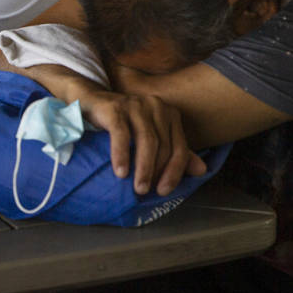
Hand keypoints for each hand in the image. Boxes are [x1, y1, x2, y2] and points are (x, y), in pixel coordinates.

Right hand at [77, 88, 206, 195]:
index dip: (174, 172)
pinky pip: (121, 134)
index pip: (180, 147)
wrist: (91, 101)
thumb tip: (201, 171)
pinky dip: (122, 155)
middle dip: (157, 172)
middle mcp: (157, 106)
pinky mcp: (115, 108)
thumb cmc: (122, 122)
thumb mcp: (150, 136)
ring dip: (143, 168)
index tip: (163, 191)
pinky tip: (120, 172)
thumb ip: (174, 152)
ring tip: (137, 187)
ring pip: (147, 141)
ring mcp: (136, 105)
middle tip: (146, 191)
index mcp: (170, 114)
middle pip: (164, 145)